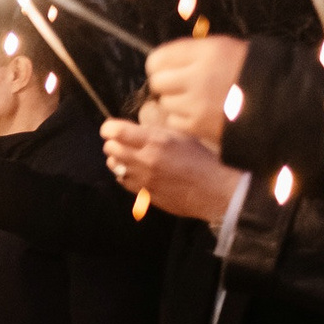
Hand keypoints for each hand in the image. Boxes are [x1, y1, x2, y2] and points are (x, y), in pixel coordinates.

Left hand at [100, 118, 241, 223]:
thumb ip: (155, 132)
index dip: (109, 128)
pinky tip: (136, 172)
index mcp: (156, 141)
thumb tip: (132, 130)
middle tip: (121, 143)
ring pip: (113, 166)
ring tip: (129, 158)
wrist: (214, 191)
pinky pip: (123, 181)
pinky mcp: (144, 194)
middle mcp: (145, 160)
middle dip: (113, 143)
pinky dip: (125, 175)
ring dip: (117, 160)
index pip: (116, 131)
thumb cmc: (201, 160)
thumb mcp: (181, 136)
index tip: (111, 129)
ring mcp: (143, 179)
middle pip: (110, 148)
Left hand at [143, 35, 249, 149]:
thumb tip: (170, 61)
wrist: (284, 103)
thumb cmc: (258, 72)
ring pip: (164, 103)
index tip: (167, 67)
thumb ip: (197, 53)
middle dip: (166, 83)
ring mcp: (196, 104)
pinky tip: (199, 114)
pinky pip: (174, 121)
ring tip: (195, 100)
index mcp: (207, 52)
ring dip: (174, 102)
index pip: (158, 58)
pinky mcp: (199, 126)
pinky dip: (182, 119)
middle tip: (181, 85)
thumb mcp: (229, 49)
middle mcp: (197, 77)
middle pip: (157, 81)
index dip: (160, 64)